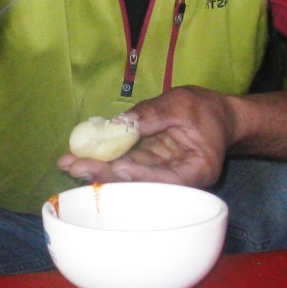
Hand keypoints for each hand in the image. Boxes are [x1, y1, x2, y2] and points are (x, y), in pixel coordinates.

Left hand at [58, 87, 236, 188]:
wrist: (219, 115)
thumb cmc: (207, 109)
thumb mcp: (183, 104)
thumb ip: (154, 114)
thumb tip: (122, 123)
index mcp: (196, 170)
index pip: (166, 178)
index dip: (141, 174)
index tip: (117, 166)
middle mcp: (177, 180)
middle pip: (140, 183)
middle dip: (107, 175)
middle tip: (76, 167)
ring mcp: (160, 172)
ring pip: (127, 175)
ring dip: (97, 169)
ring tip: (68, 163)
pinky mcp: (148, 163)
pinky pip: (125, 163)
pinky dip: (103, 159)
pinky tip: (79, 156)